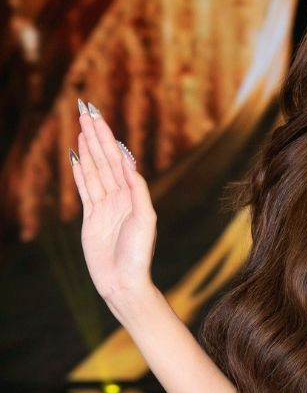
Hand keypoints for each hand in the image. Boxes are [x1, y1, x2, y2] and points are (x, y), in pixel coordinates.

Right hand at [70, 103, 156, 310]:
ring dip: (87, 148)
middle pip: (104, 159)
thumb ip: (137, 192)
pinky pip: (85, 190)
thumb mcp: (145, 221)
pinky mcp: (92, 219)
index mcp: (133, 195)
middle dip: (95, 135)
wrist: (124, 282)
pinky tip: (76, 157)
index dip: (108, 137)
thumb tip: (129, 164)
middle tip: (85, 110)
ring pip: (94, 170)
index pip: (118, 158)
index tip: (98, 117)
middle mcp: (119, 197)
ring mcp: (104, 207)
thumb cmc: (139, 255)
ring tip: (82, 127)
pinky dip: (80, 172)